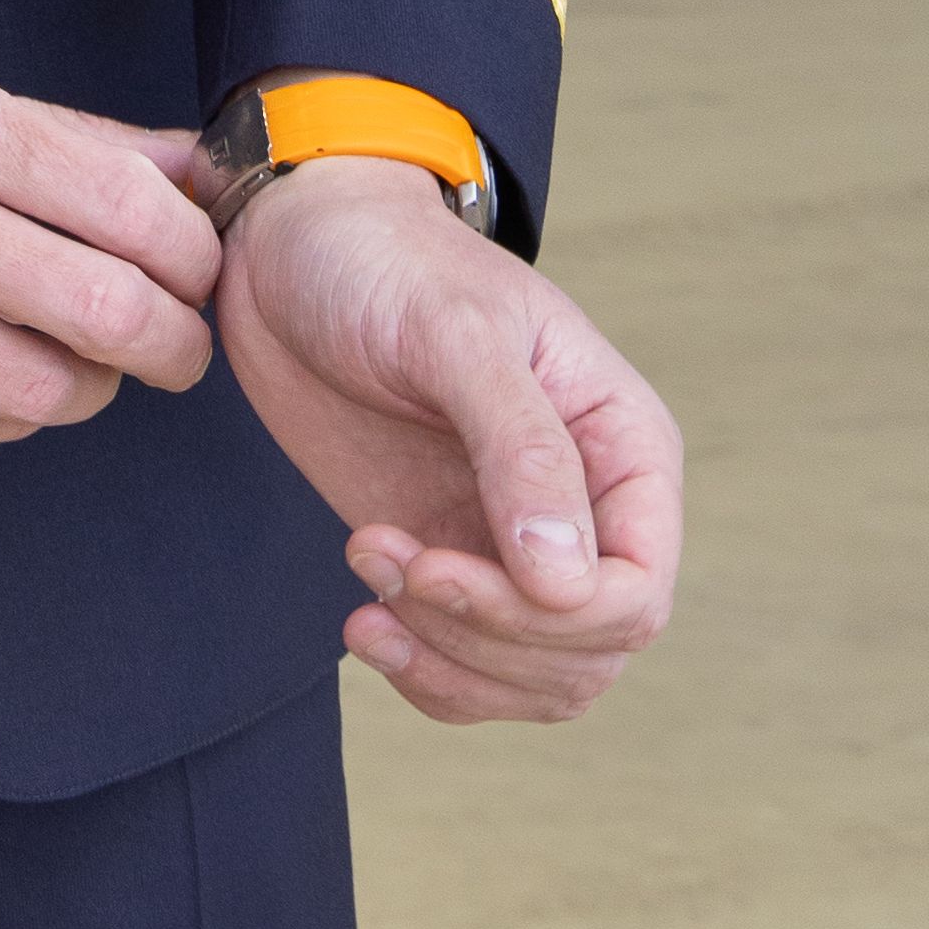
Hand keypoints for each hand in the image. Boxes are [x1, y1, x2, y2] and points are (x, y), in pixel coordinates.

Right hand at [0, 3, 218, 447]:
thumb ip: (58, 136)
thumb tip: (191, 165)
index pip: (133, 209)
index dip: (195, 254)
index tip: (198, 268)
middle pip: (110, 314)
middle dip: (174, 344)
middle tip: (176, 345)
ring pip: (45, 392)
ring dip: (89, 388)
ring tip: (81, 364)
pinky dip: (4, 413)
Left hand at [211, 155, 683, 724]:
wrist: (292, 249)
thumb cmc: (384, 261)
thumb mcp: (454, 331)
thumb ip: (521, 447)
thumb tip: (568, 582)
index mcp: (621, 444)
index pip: (636, 590)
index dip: (548, 615)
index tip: (435, 565)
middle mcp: (587, 506)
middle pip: (587, 650)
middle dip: (482, 635)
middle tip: (379, 556)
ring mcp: (517, 543)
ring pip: (535, 680)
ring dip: (447, 660)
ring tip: (363, 571)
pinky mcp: (450, 560)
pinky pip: (472, 672)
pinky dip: (423, 673)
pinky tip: (364, 623)